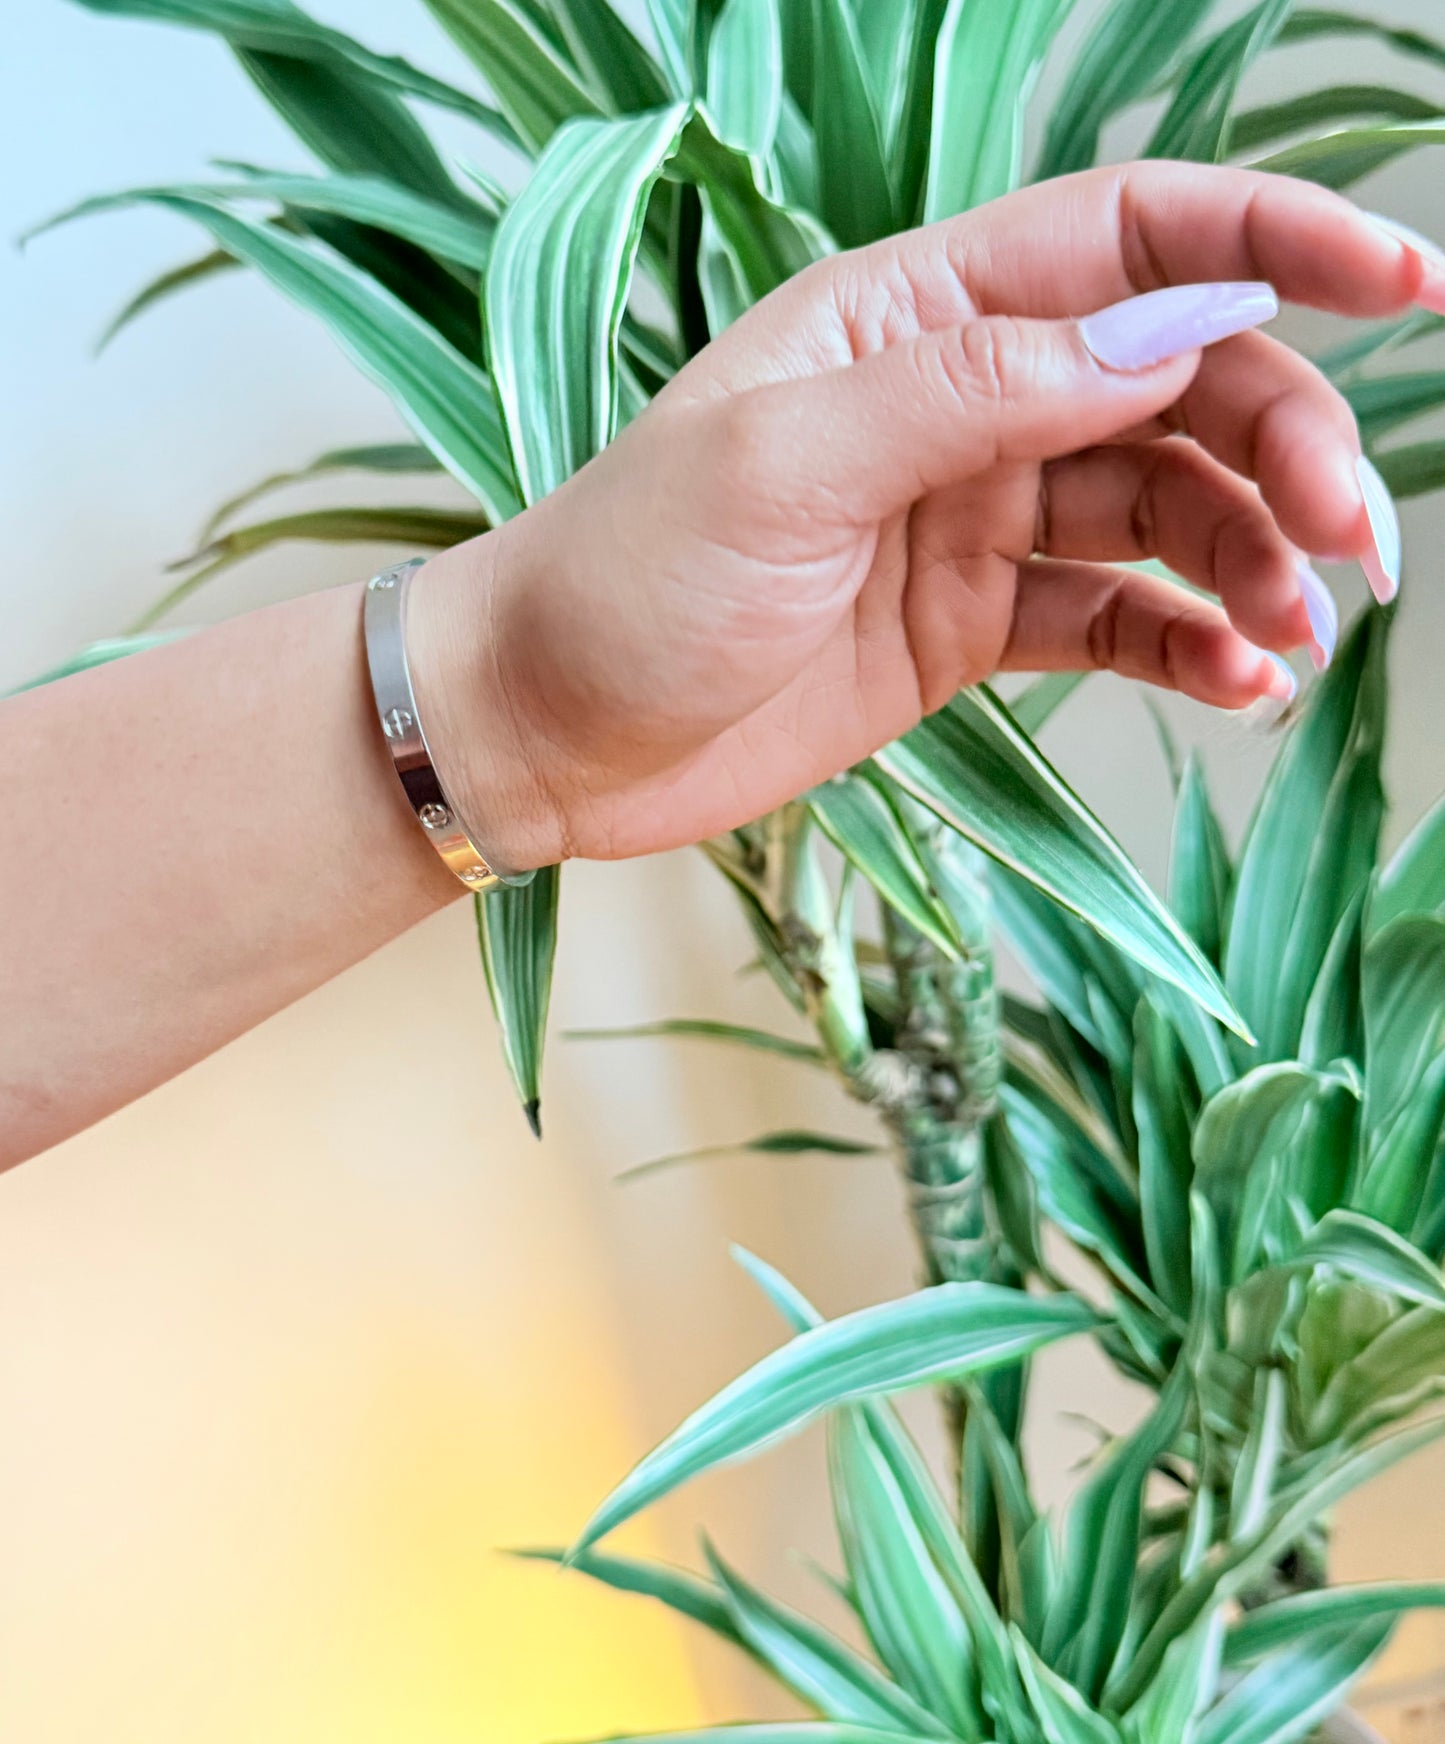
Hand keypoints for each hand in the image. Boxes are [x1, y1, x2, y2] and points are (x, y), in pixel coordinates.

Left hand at [413, 161, 1432, 868]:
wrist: (545, 731)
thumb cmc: (627, 578)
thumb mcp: (788, 463)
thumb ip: (981, 388)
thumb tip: (1173, 330)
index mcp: (912, 320)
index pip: (1129, 242)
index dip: (1272, 248)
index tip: (1408, 280)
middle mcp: (957, 405)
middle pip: (1175, 387)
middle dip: (1282, 447)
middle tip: (1346, 544)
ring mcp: (969, 519)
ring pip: (1162, 509)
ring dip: (1251, 560)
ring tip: (1295, 636)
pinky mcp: (966, 626)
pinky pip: (1113, 615)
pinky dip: (1184, 641)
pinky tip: (1235, 681)